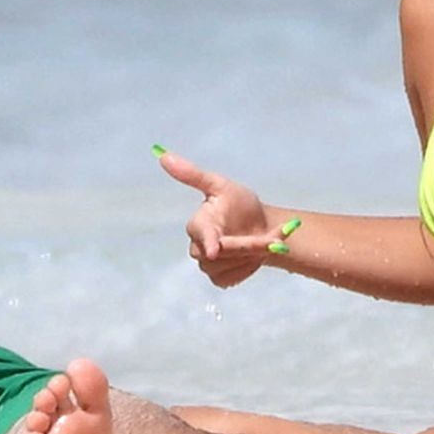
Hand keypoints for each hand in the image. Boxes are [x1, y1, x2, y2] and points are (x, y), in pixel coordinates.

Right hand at [157, 149, 280, 288]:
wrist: (260, 227)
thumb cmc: (239, 204)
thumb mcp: (221, 185)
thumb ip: (193, 174)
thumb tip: (163, 155)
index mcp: (198, 222)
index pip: (200, 233)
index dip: (208, 241)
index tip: (215, 250)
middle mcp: (197, 246)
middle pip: (219, 254)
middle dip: (247, 245)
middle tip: (270, 237)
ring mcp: (207, 265)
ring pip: (227, 267)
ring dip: (251, 256)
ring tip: (264, 242)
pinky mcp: (219, 278)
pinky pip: (232, 278)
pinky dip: (248, 268)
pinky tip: (253, 257)